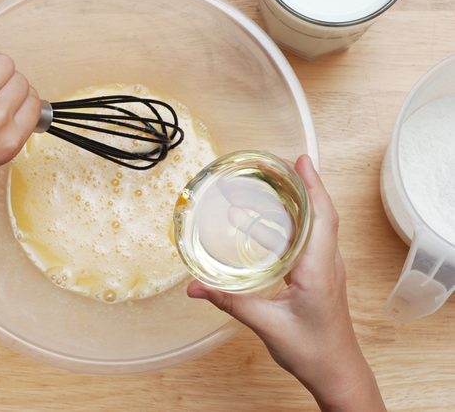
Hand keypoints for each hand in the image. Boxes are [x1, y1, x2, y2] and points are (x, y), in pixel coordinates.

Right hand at [187, 155, 384, 411]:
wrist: (336, 372)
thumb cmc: (311, 351)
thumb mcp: (265, 324)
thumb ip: (229, 301)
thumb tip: (194, 287)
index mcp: (318, 268)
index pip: (321, 216)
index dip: (312, 185)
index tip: (300, 160)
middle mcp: (327, 263)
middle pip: (320, 213)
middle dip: (301, 185)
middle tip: (276, 166)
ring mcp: (326, 269)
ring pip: (317, 225)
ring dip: (298, 203)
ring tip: (270, 188)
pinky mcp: (320, 276)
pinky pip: (311, 240)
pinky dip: (295, 223)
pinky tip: (273, 223)